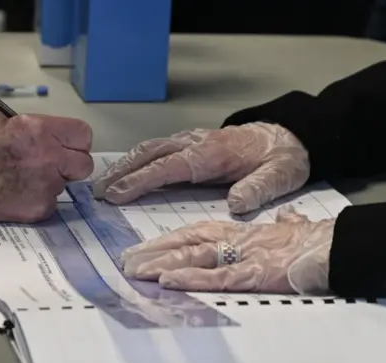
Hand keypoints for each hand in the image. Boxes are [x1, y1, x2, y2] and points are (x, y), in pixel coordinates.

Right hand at [0, 111, 93, 225]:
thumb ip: (32, 128)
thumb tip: (49, 136)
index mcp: (39, 130)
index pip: (84, 135)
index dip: (75, 140)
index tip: (64, 144)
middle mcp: (49, 158)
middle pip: (84, 164)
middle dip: (71, 164)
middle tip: (51, 164)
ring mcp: (45, 186)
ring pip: (66, 185)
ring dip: (52, 182)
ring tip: (23, 179)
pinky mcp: (38, 209)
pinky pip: (50, 203)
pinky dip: (38, 199)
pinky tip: (16, 194)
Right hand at [93, 122, 309, 213]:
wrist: (289, 135)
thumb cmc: (282, 157)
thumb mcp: (280, 176)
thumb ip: (258, 188)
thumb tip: (236, 203)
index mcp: (213, 153)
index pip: (169, 167)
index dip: (141, 180)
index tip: (116, 193)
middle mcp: (197, 143)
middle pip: (151, 153)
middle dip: (122, 171)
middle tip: (97, 191)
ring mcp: (193, 140)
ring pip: (151, 148)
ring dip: (125, 164)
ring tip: (103, 183)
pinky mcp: (193, 143)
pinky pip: (159, 148)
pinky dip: (138, 159)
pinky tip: (128, 170)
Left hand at [121, 206, 333, 293]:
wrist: (343, 244)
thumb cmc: (319, 240)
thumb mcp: (298, 229)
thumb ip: (288, 224)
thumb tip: (289, 219)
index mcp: (244, 231)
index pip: (198, 232)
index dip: (170, 241)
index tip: (147, 248)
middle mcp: (238, 239)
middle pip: (188, 243)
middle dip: (155, 252)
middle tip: (127, 261)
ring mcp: (246, 255)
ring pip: (195, 258)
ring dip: (162, 265)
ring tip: (135, 271)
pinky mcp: (256, 273)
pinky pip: (217, 277)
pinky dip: (190, 279)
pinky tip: (168, 282)